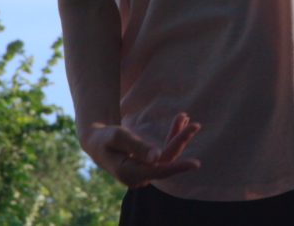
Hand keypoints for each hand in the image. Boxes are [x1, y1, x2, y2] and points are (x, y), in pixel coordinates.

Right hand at [83, 113, 201, 187]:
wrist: (97, 142)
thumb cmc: (105, 137)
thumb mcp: (119, 137)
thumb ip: (138, 146)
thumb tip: (157, 157)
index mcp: (129, 173)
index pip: (159, 171)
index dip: (178, 167)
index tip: (196, 164)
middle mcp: (139, 177)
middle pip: (166, 161)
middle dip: (180, 141)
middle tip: (195, 124)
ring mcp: (144, 172)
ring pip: (167, 155)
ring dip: (178, 136)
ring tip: (185, 117)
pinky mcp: (148, 166)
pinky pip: (165, 153)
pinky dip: (173, 137)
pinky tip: (180, 122)